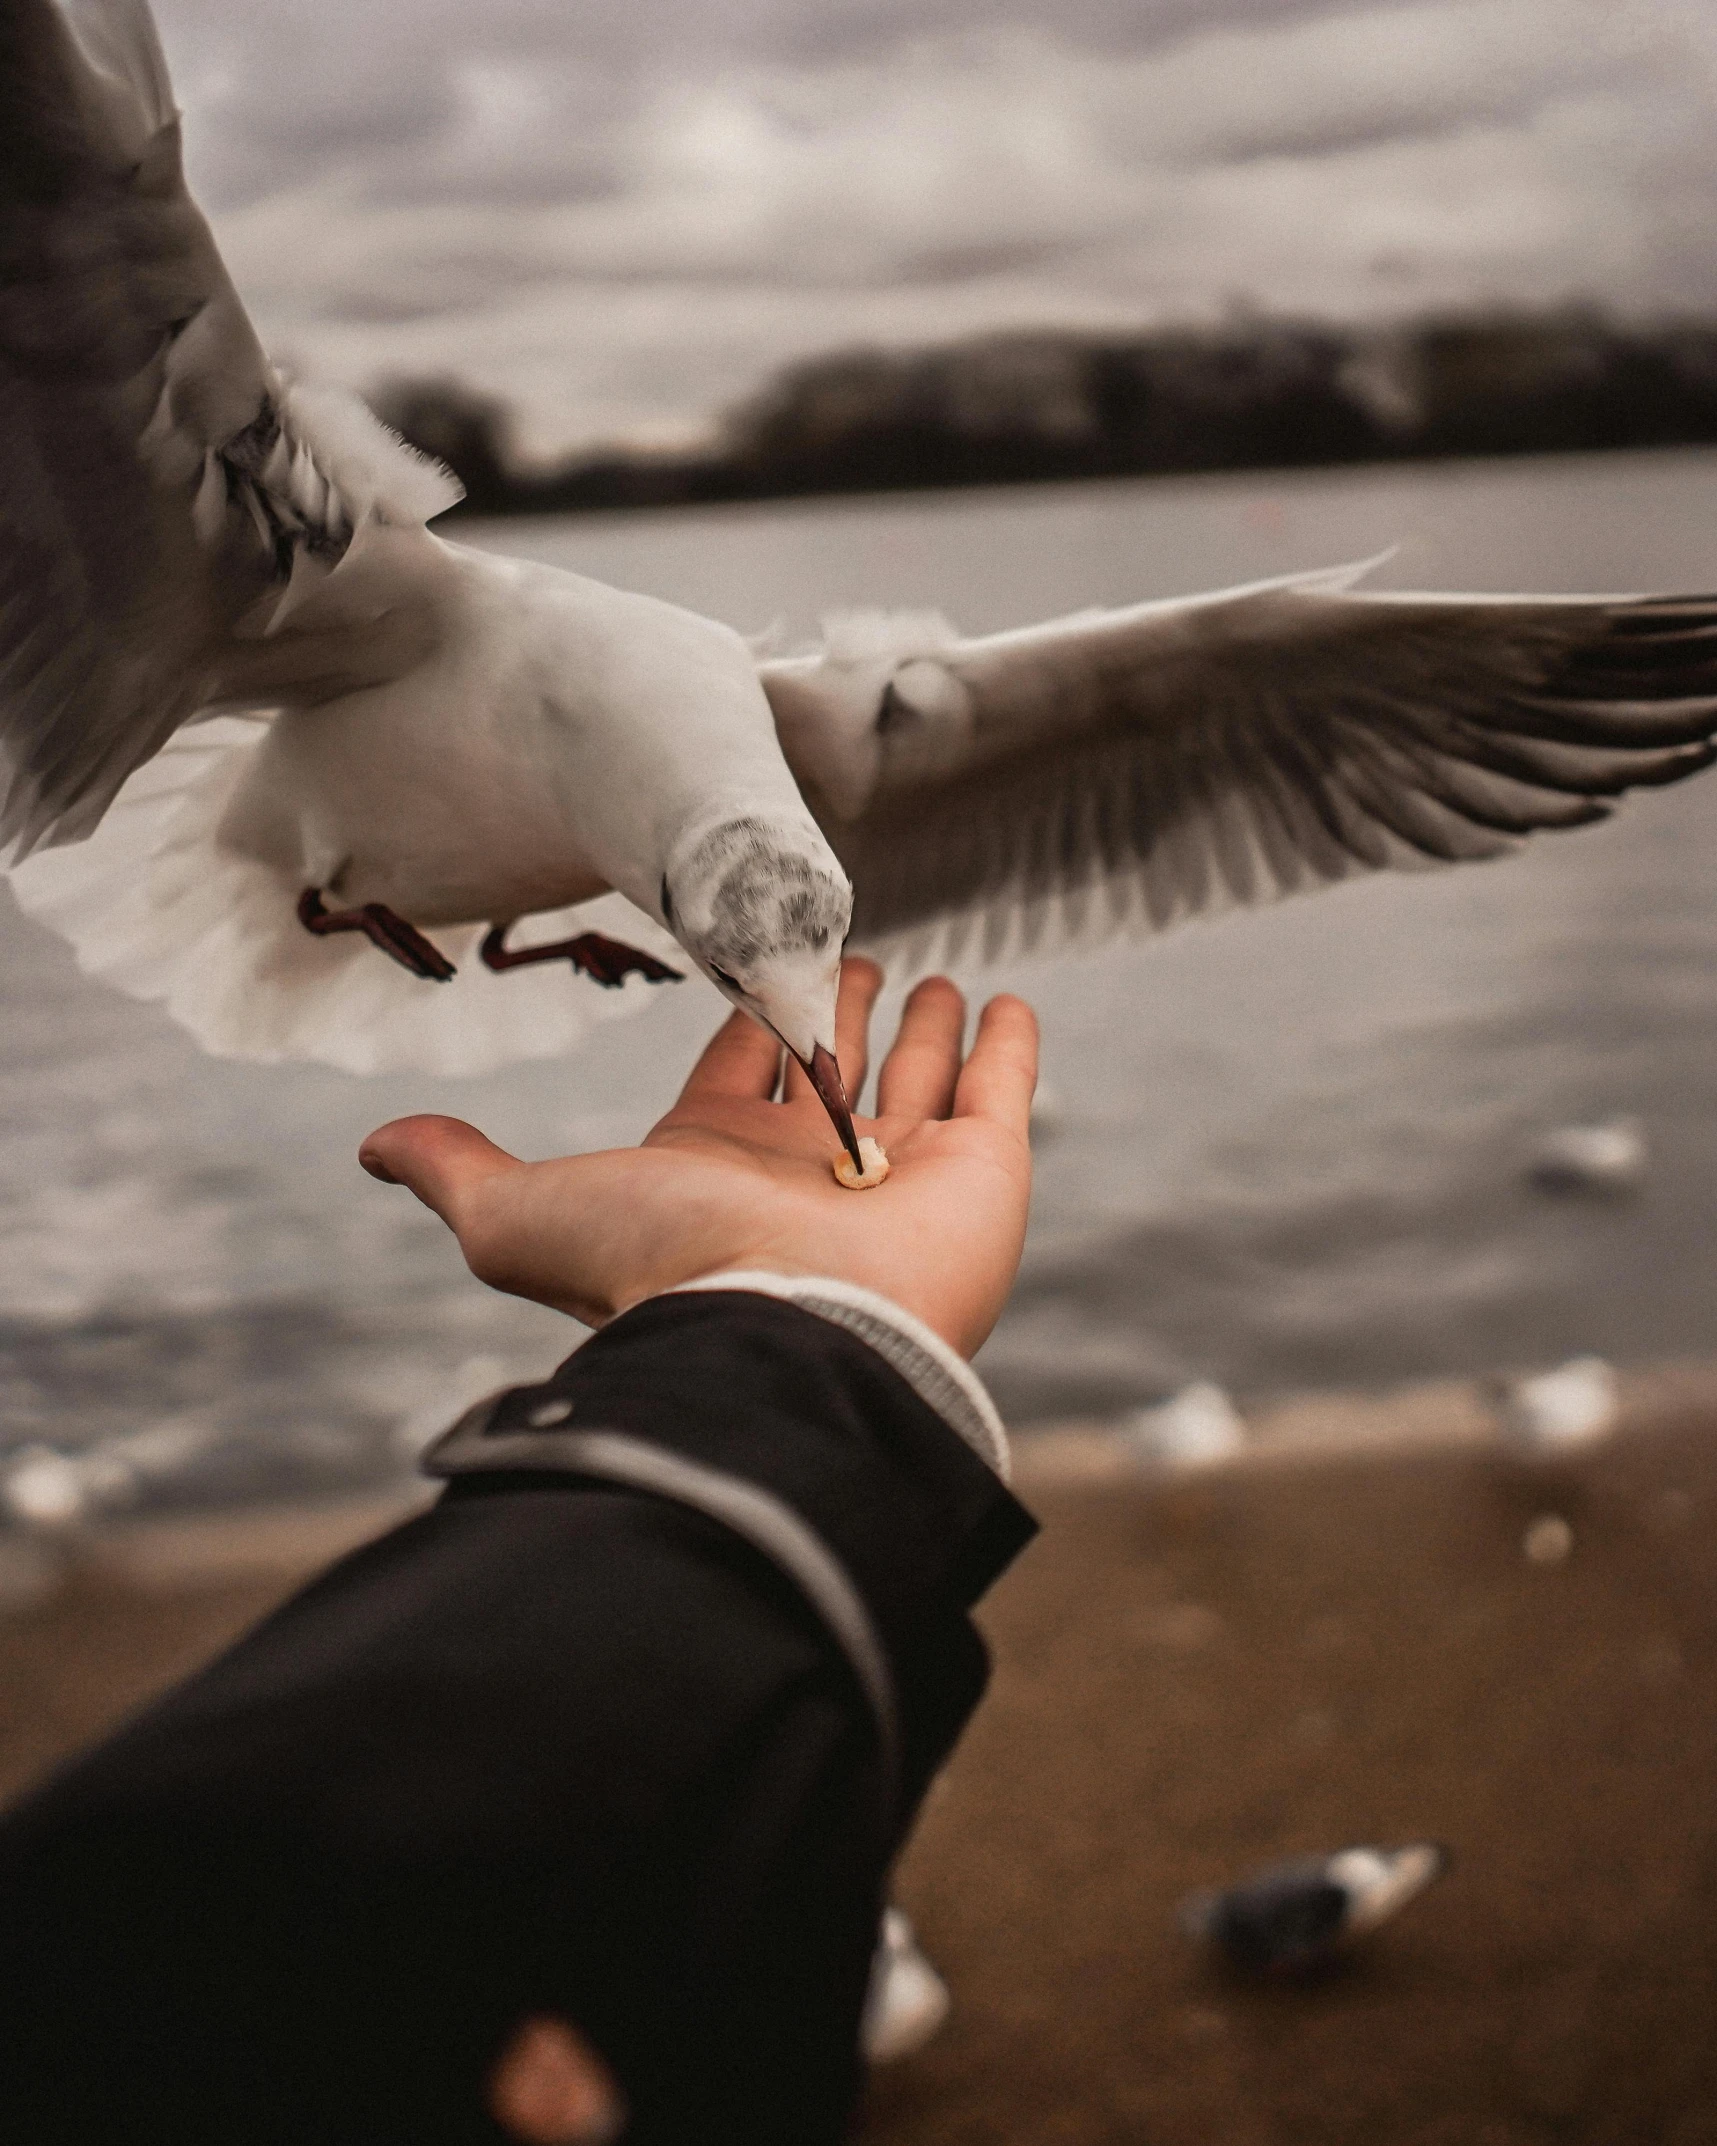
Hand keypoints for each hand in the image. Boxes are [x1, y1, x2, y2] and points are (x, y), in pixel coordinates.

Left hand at [359, 961, 1038, 1357]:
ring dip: (926, 1027)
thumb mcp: (525, 1213)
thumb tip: (375, 1146)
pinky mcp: (983, 1172)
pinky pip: (1001, 1091)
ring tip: (937, 980)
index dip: (750, 1022)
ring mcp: (903, 1169)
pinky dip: (1007, 1046)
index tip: (755, 964)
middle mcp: (814, 1166)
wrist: (789, 1333)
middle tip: (857, 958)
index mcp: (720, 1163)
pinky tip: (1007, 1005)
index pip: (742, 1070)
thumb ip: (461, 1171)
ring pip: (919, 1077)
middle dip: (841, 1013)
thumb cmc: (662, 1273)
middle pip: (834, 1067)